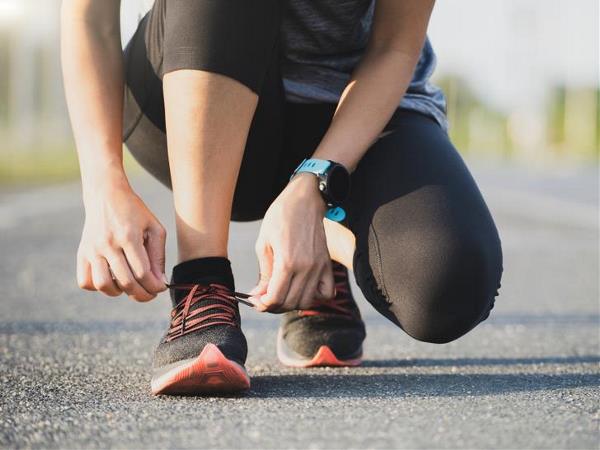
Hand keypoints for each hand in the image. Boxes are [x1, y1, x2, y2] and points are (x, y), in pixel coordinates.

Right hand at [77, 172, 166, 300]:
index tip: (160, 288)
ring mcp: (91, 249)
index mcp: (128, 236)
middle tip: (149, 294)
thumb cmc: (135, 212)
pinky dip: (98, 287)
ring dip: (120, 292)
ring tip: (129, 285)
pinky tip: (112, 279)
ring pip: (103, 285)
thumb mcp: (154, 228)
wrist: (106, 195)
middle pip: (126, 282)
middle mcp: (107, 244)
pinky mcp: (82, 253)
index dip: (154, 286)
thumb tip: (159, 283)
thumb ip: (158, 256)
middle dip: (142, 294)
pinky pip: (85, 281)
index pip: (142, 272)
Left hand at [248, 173, 335, 312]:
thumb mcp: (264, 243)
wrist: (305, 199)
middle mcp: (306, 267)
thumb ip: (264, 272)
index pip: (275, 298)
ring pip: (307, 301)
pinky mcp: (327, 264)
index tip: (256, 301)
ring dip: (292, 303)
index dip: (263, 304)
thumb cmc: (281, 216)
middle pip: (290, 302)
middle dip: (274, 306)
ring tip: (281, 294)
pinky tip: (303, 289)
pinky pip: (327, 293)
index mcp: (287, 262)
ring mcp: (319, 267)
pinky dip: (315, 297)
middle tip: (264, 298)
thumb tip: (259, 294)